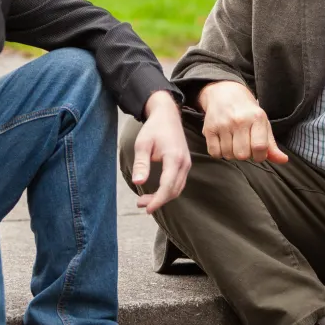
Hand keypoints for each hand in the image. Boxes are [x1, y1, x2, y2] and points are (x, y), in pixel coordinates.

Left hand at [128, 91, 191, 213]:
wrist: (167, 116)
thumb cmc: (154, 129)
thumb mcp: (143, 144)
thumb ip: (141, 164)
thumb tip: (138, 183)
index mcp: (174, 158)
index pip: (167, 186)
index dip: (157, 200)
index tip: (146, 208)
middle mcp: (184, 162)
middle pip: (173, 190)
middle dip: (158, 200)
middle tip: (140, 204)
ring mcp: (186, 163)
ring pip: (177, 188)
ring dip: (163, 197)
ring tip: (145, 200)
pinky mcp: (185, 164)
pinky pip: (178, 182)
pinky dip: (168, 190)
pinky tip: (156, 192)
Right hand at [197, 80, 287, 163]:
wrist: (224, 93)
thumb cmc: (247, 111)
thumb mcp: (262, 123)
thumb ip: (272, 145)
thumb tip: (283, 160)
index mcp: (256, 118)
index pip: (260, 147)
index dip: (260, 156)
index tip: (258, 152)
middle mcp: (239, 120)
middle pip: (243, 154)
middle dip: (245, 155)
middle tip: (244, 145)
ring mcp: (222, 124)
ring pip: (228, 155)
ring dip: (232, 153)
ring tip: (233, 142)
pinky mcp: (209, 128)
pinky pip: (214, 153)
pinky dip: (219, 152)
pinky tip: (223, 142)